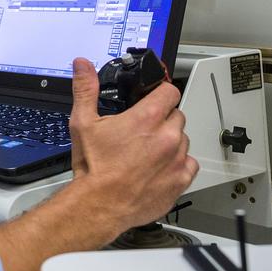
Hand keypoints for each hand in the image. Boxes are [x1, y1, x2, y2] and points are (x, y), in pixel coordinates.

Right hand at [67, 57, 197, 230]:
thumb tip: (82, 65)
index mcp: (147, 118)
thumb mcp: (83, 122)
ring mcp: (177, 158)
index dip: (160, 93)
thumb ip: (86, 89)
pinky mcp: (181, 179)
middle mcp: (167, 136)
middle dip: (162, 119)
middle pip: (177, 115)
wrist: (100, 204)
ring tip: (148, 152)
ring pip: (183, 139)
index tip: (153, 99)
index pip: (170, 91)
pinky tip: (158, 168)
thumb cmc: (94, 167)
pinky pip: (189, 164)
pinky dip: (177, 164)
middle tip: (143, 130)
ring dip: (170, 141)